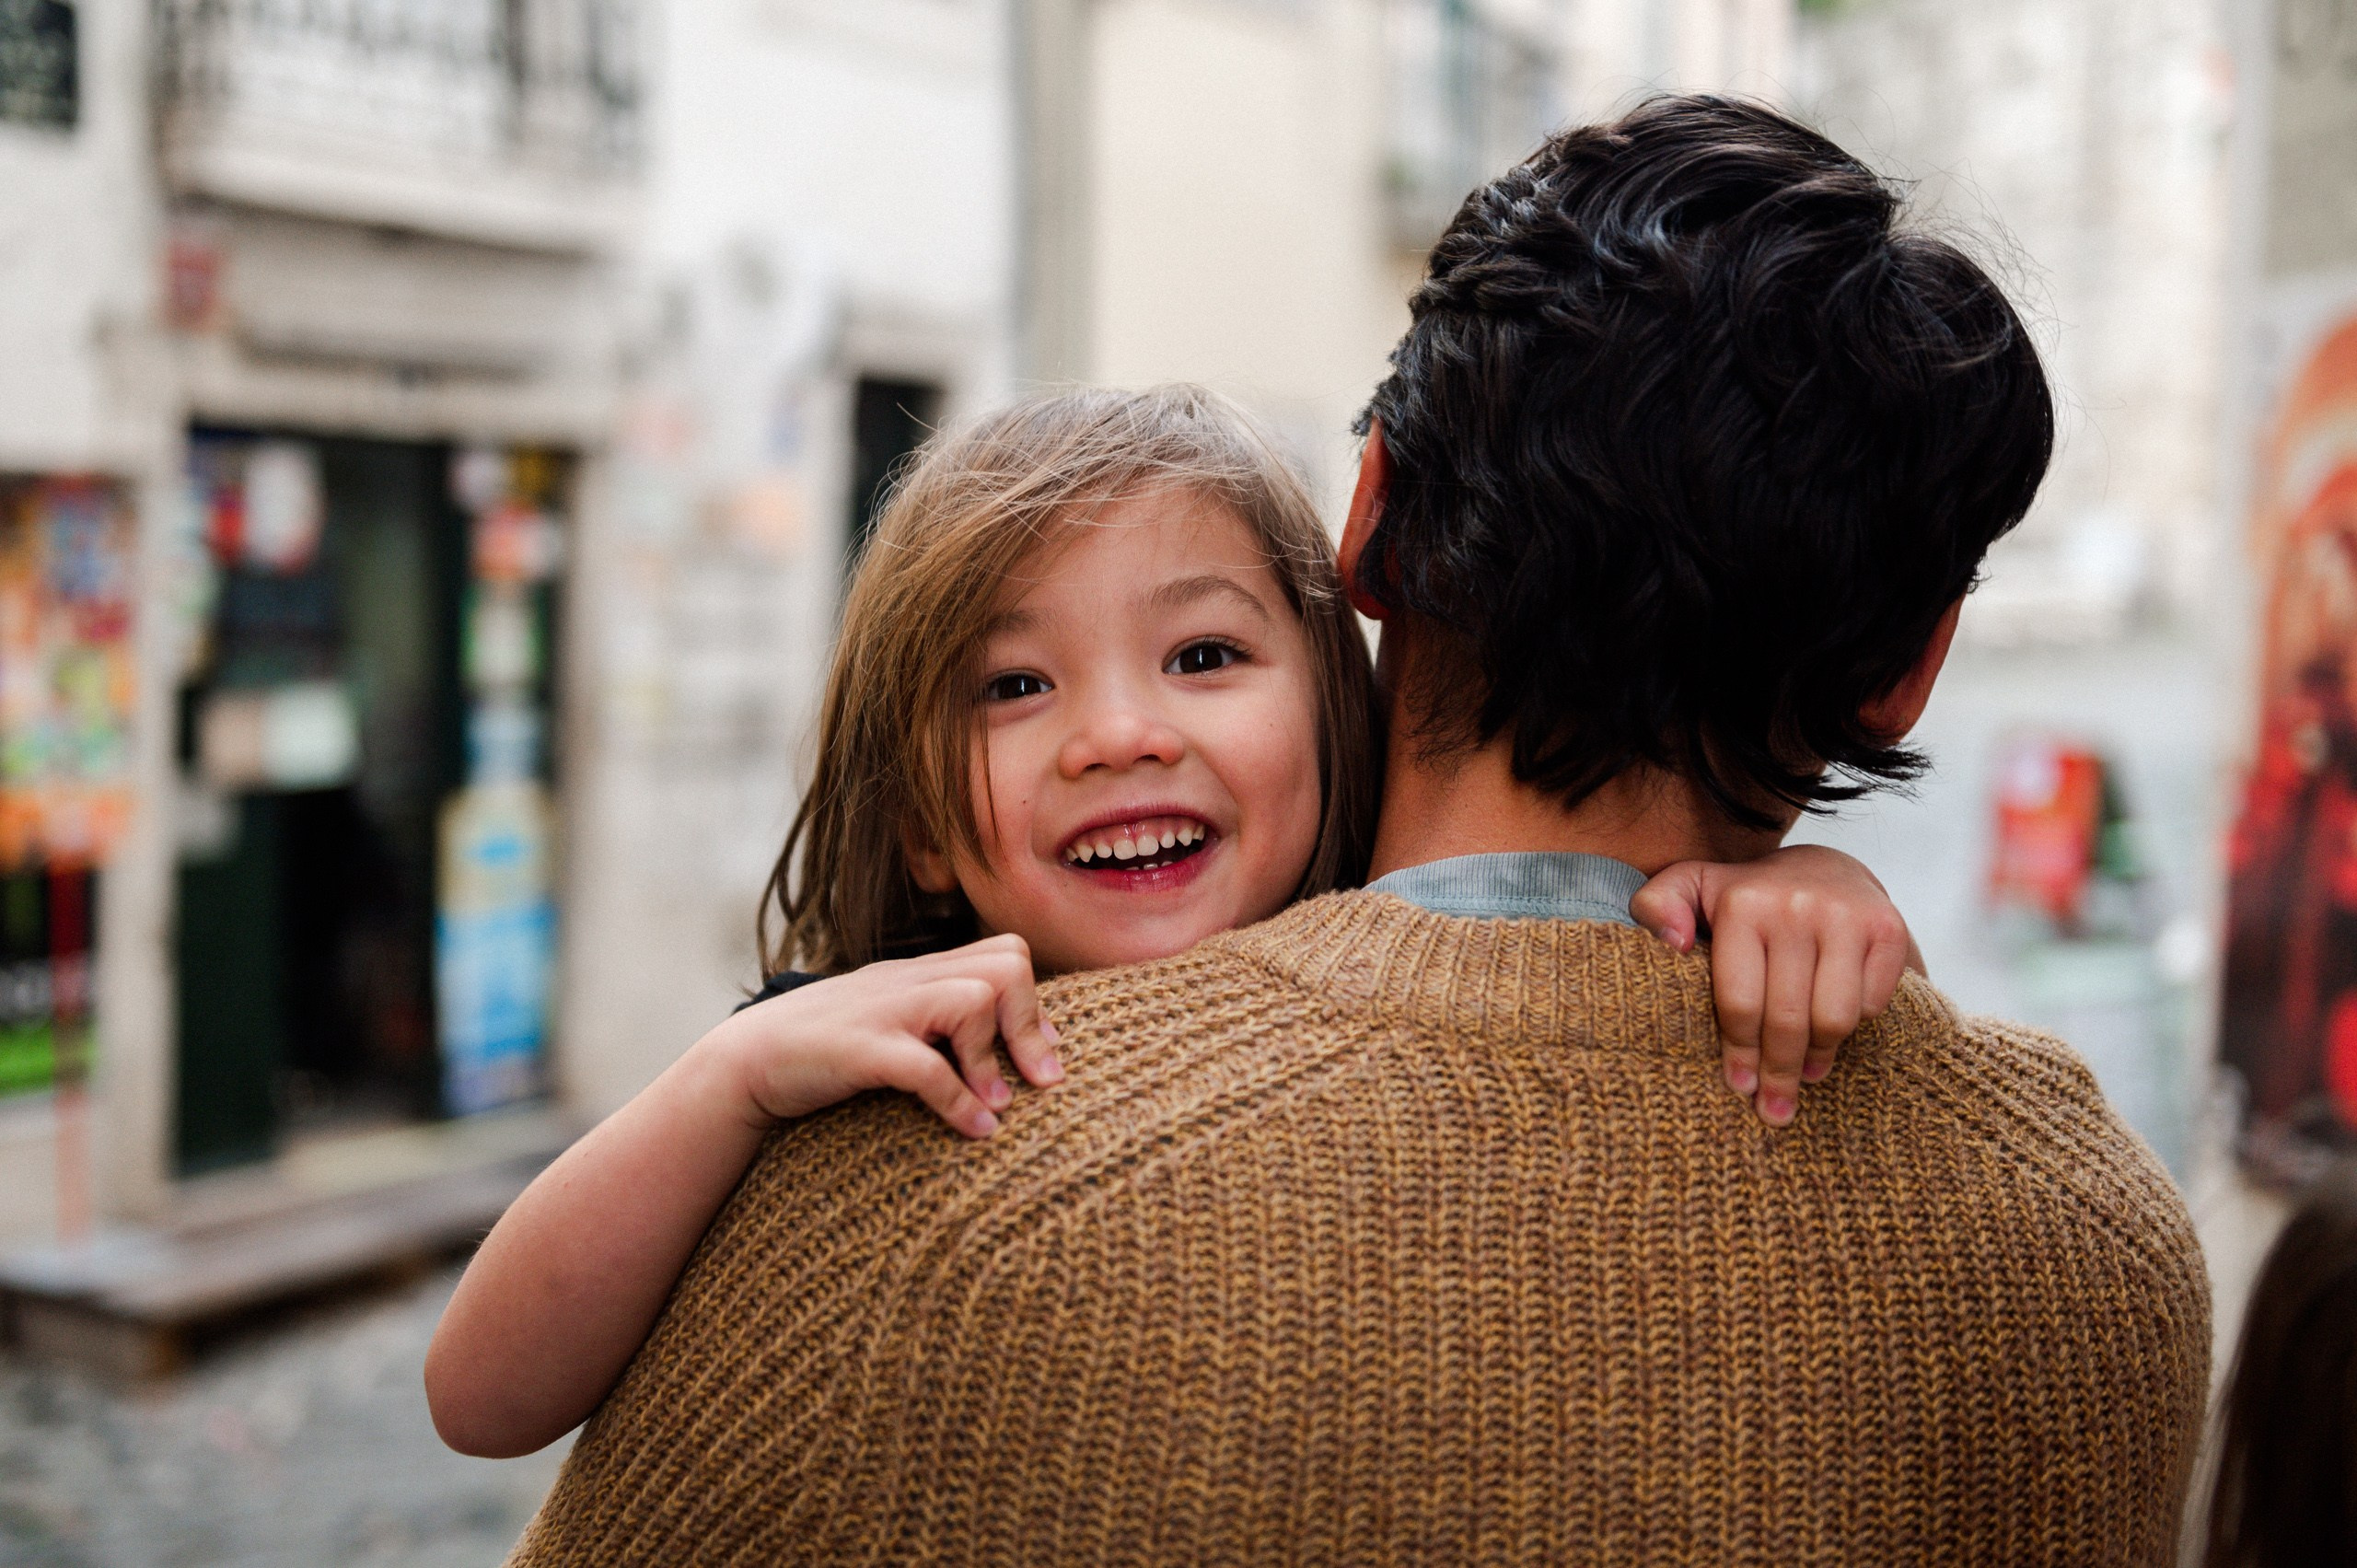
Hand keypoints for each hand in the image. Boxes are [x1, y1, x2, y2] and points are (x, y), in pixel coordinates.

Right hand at [712, 934, 1062, 1140]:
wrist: (742, 1062)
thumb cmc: (824, 1053)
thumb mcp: (892, 1025)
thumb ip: (939, 1024)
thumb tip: (1004, 1061)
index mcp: (920, 974)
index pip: (1004, 953)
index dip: (1033, 1004)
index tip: (1037, 1056)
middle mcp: (908, 982)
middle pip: (1006, 964)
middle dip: (1031, 1025)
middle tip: (1040, 1081)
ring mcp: (883, 1011)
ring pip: (972, 1001)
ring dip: (995, 1060)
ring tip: (1000, 1106)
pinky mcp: (858, 1049)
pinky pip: (926, 1067)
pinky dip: (959, 1102)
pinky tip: (975, 1130)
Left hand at [1631, 845, 1918, 1127]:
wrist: (1827, 870)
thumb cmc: (1749, 897)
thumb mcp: (1691, 889)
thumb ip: (1658, 905)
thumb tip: (1671, 943)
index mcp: (1743, 903)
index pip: (1740, 1002)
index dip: (1740, 1053)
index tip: (1739, 1086)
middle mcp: (1796, 905)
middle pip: (1787, 1019)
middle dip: (1778, 1073)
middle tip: (1774, 1108)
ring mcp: (1847, 915)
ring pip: (1833, 1019)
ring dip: (1817, 1058)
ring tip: (1805, 1074)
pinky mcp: (1887, 927)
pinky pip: (1871, 1004)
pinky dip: (1855, 1026)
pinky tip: (1834, 1029)